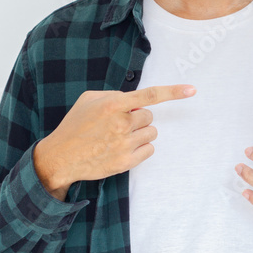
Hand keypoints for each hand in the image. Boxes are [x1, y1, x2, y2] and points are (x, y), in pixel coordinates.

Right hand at [34, 84, 195, 200]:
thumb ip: (114, 96)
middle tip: (118, 124)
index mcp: (113, 105)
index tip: (192, 90)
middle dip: (138, 119)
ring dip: (140, 133)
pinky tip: (122, 148)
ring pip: (151, 133)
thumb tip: (134, 101)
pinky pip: (149, 150)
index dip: (173, 92)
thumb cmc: (75, 125)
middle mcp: (121, 124)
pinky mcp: (126, 162)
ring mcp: (124, 144)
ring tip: (117, 137)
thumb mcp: (89, 100)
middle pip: (149, 117)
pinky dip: (141, 148)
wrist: (61, 157)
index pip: (150, 96)